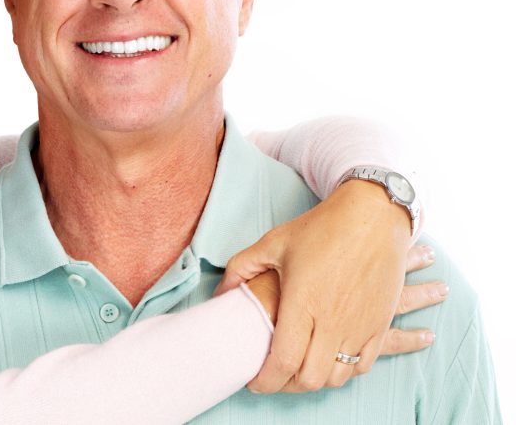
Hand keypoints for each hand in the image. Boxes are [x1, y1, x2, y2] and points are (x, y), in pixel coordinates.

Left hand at [216, 180, 442, 391]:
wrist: (373, 216)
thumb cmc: (321, 228)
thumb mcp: (273, 243)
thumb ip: (241, 268)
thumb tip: (221, 293)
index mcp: (303, 304)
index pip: (283, 362)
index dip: (265, 380)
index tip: (253, 381)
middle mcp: (334, 321)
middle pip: (310, 379)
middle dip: (286, 385)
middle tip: (273, 375)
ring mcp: (361, 326)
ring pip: (337, 378)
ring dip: (315, 379)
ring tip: (298, 367)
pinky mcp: (380, 324)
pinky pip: (363, 366)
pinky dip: (343, 370)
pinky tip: (327, 357)